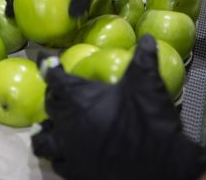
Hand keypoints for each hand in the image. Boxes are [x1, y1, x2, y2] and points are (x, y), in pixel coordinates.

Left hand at [32, 35, 205, 179]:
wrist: (161, 165)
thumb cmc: (149, 120)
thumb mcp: (147, 84)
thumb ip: (143, 58)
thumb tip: (146, 38)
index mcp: (79, 99)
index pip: (54, 78)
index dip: (48, 65)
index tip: (44, 59)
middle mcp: (68, 125)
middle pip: (48, 106)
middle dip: (52, 97)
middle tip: (57, 92)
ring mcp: (70, 152)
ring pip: (44, 141)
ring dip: (45, 132)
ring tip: (48, 129)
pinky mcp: (78, 173)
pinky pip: (58, 164)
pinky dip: (59, 156)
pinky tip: (66, 154)